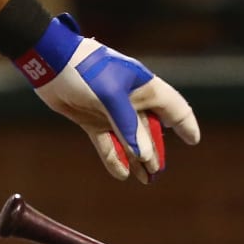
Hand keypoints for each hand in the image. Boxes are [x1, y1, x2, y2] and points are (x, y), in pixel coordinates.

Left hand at [15, 15, 199, 182]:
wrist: (49, 63)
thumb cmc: (85, 71)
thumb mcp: (110, 97)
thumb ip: (128, 126)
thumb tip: (144, 156)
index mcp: (143, 86)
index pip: (173, 107)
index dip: (185, 123)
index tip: (193, 141)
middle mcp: (130, 99)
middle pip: (149, 130)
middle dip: (155, 151)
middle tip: (156, 173)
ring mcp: (110, 111)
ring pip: (129, 139)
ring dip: (137, 159)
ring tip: (145, 179)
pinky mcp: (92, 119)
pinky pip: (107, 142)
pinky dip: (114, 157)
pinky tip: (121, 173)